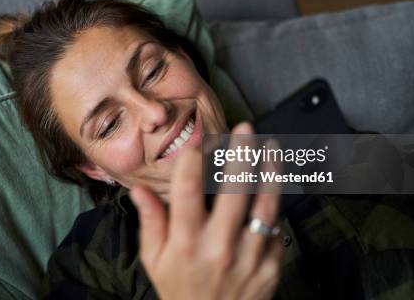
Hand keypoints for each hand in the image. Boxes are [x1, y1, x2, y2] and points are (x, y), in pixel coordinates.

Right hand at [129, 122, 282, 299]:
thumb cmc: (179, 291)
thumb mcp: (155, 259)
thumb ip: (150, 222)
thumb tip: (138, 189)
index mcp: (185, 244)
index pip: (187, 193)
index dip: (192, 162)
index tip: (197, 141)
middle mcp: (218, 249)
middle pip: (234, 192)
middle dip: (240, 154)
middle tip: (245, 129)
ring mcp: (248, 259)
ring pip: (264, 208)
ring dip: (269, 173)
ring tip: (271, 149)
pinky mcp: (269, 269)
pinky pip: (276, 232)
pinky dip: (275, 209)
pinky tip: (274, 188)